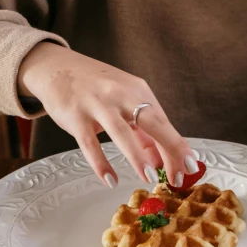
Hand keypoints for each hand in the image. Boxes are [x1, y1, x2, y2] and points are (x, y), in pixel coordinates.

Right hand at [18, 43, 196, 187]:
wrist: (55, 67)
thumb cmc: (95, 88)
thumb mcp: (123, 103)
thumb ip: (142, 131)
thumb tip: (161, 160)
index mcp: (137, 91)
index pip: (163, 122)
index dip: (178, 146)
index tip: (191, 167)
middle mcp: (120, 94)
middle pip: (151, 122)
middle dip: (169, 148)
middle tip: (178, 175)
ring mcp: (97, 104)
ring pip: (121, 131)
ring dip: (137, 156)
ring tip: (149, 177)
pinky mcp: (75, 115)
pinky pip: (89, 143)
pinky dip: (100, 163)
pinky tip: (111, 179)